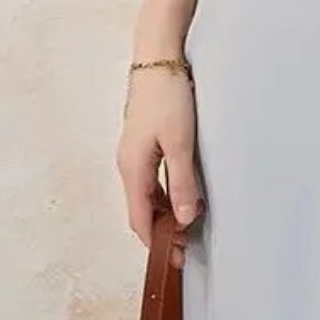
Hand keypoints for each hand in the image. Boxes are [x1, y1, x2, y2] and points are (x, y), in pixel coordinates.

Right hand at [117, 65, 203, 261]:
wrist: (158, 59)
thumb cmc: (168, 97)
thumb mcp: (180, 142)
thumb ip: (182, 182)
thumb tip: (185, 219)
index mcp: (132, 168)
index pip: (139, 219)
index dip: (157, 243)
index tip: (177, 260)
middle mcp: (128, 165)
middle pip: (142, 210)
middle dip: (163, 233)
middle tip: (188, 249)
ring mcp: (134, 154)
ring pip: (147, 196)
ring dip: (166, 214)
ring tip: (191, 227)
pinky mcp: (144, 144)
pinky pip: (152, 181)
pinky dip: (166, 195)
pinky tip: (186, 197)